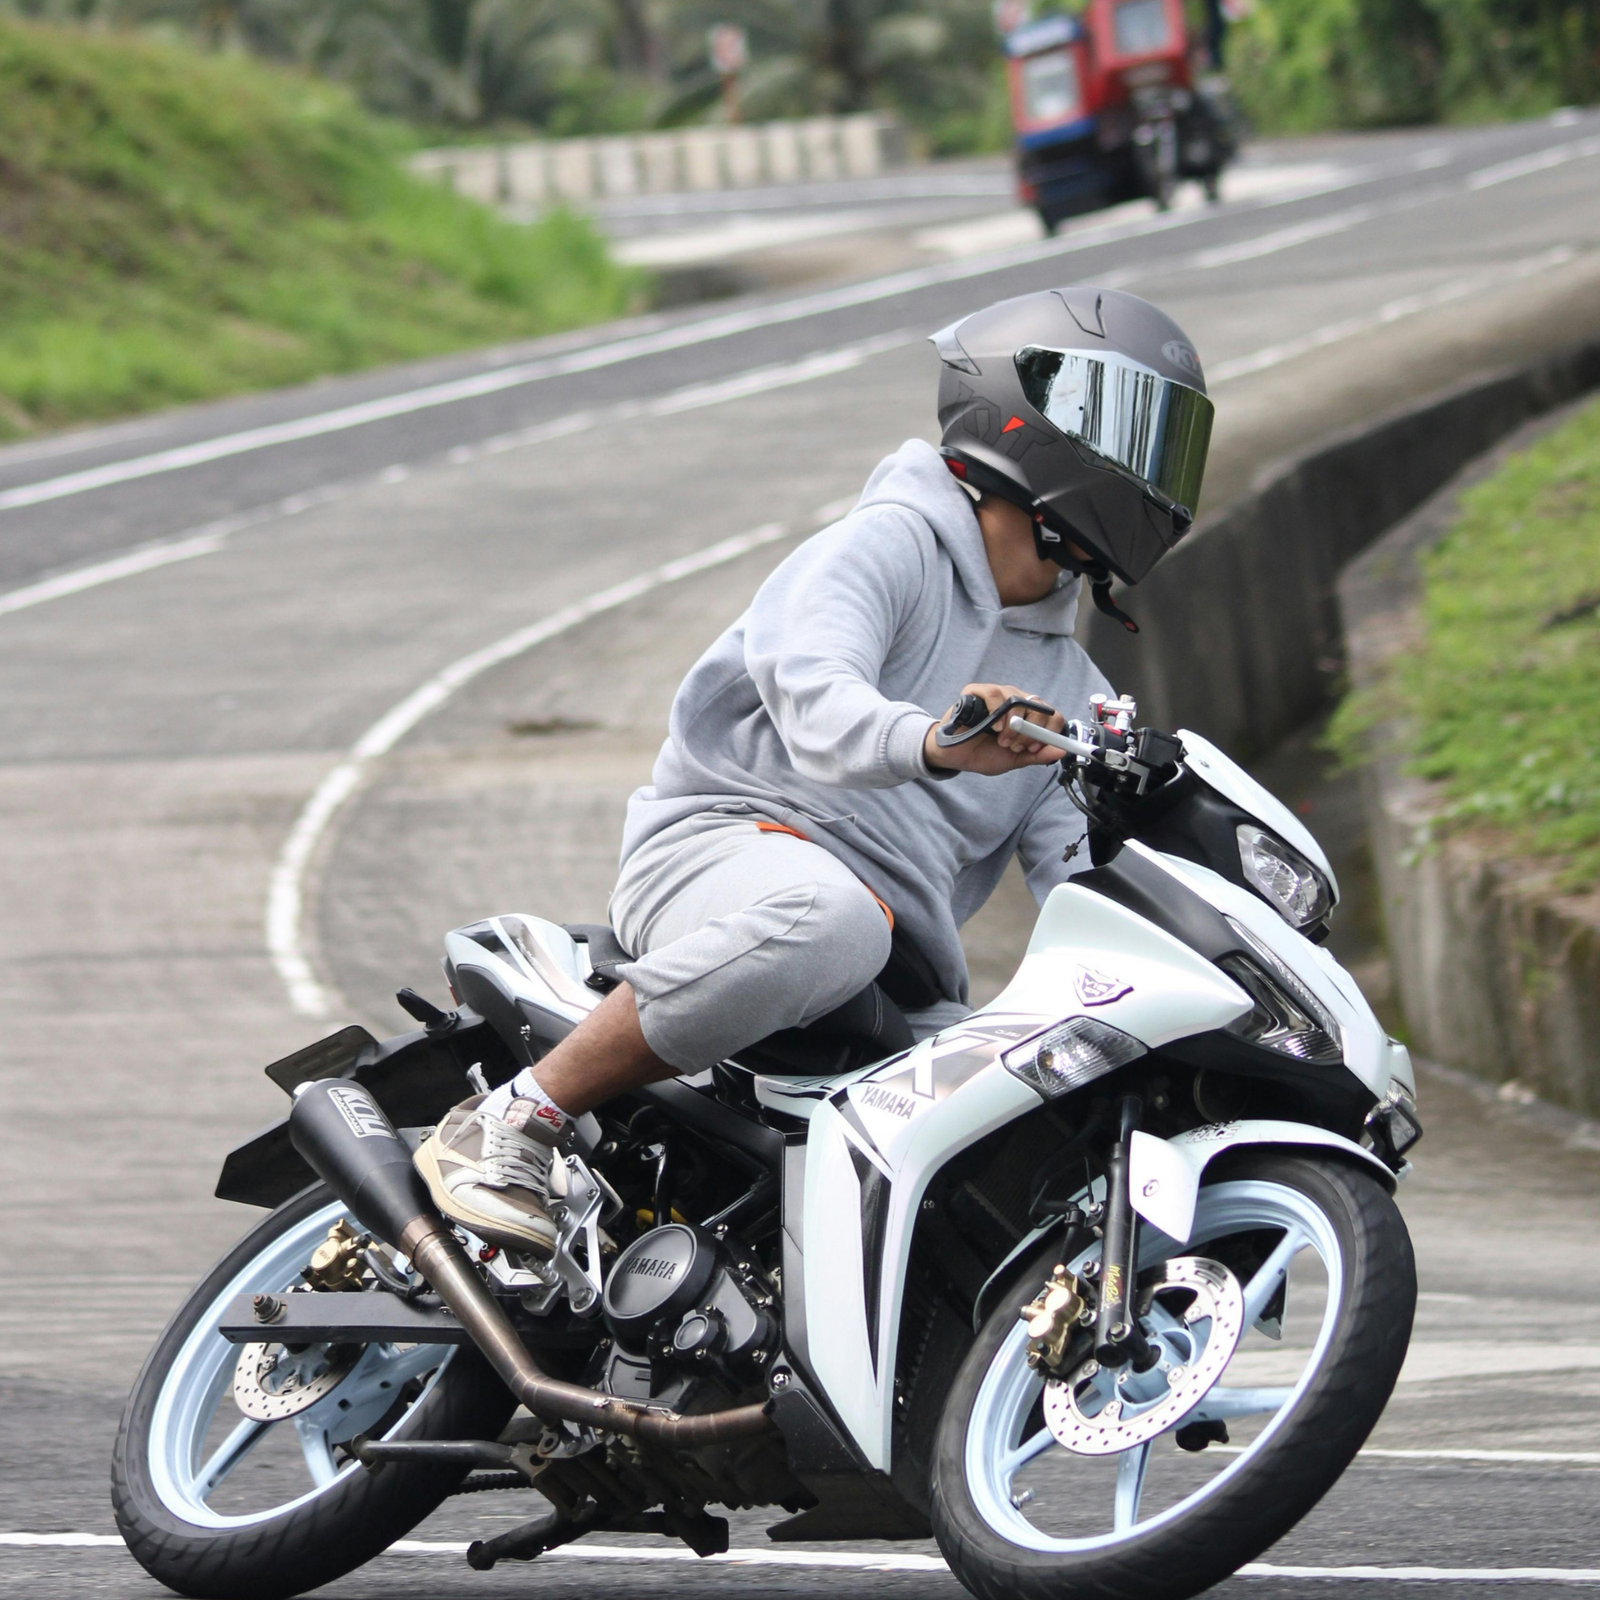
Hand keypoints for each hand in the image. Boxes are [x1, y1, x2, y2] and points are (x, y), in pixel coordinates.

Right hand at [924, 684, 1066, 774]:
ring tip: (1001, 739)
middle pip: (1038, 706)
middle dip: (1029, 731)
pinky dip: (997, 710)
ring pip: (1017, 699)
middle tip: (1014, 746)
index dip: (1047, 732)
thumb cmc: (983, 753)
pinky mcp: (976, 691)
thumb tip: (1062, 750)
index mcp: (1028, 715)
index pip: (1052, 715)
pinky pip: (994, 692)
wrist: (954, 756)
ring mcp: (997, 694)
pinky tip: (994, 726)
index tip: (1033, 748)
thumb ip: (1037, 755)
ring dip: (1013, 724)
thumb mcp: (1015, 759)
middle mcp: (1016, 701)